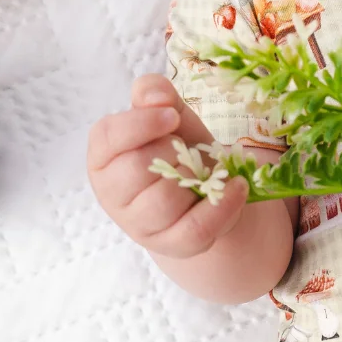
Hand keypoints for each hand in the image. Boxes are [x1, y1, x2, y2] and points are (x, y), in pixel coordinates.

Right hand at [86, 72, 249, 257]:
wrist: (206, 187)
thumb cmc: (178, 147)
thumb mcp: (169, 113)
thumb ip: (156, 95)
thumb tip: (155, 96)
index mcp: (104, 155)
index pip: (107, 136)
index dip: (141, 123)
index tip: (172, 117)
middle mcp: (112, 193)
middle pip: (137, 168)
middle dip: (172, 151)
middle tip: (187, 148)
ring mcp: (138, 224)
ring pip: (164, 201)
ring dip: (194, 178)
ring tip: (206, 170)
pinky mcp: (169, 245)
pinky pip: (194, 230)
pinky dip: (222, 207)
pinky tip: (236, 187)